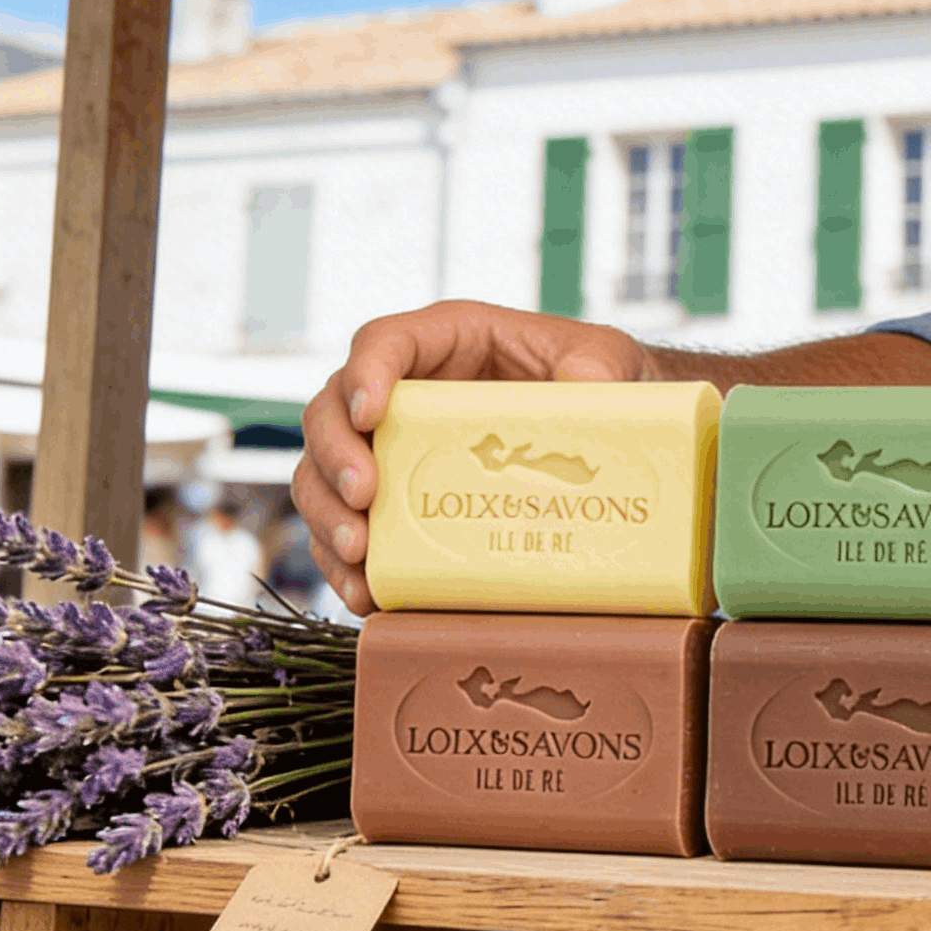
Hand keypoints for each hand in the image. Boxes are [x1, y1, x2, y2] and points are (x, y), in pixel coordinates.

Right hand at [294, 301, 649, 612]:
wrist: (607, 435)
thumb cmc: (594, 381)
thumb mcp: (605, 359)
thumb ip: (598, 365)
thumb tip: (587, 387)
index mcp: (446, 340)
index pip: (382, 342)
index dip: (364, 374)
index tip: (371, 413)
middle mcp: (404, 390)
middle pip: (331, 412)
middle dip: (336, 456)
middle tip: (364, 498)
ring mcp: (393, 447)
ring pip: (323, 473)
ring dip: (328, 516)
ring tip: (359, 554)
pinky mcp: (399, 499)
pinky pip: (347, 526)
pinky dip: (346, 561)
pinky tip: (366, 590)